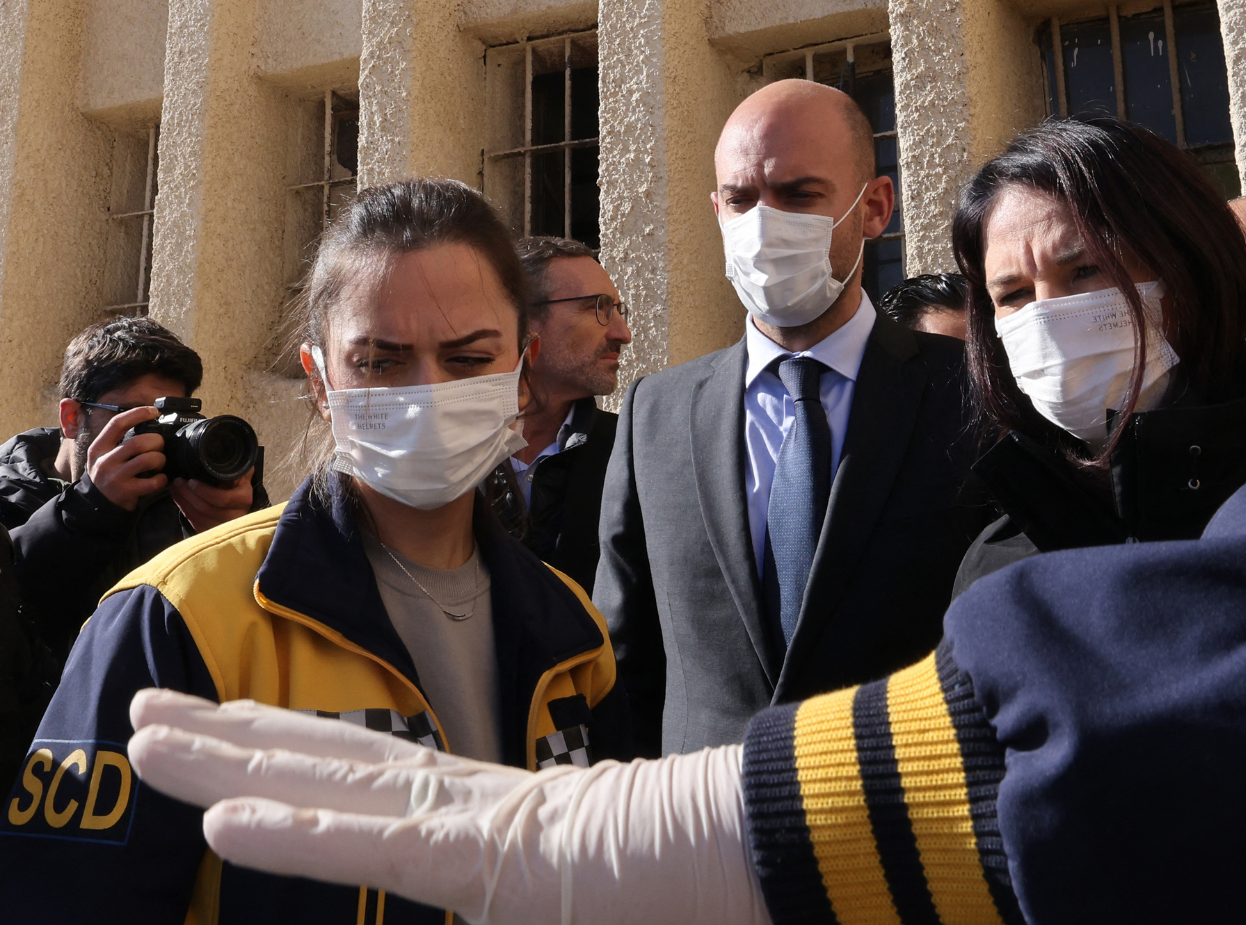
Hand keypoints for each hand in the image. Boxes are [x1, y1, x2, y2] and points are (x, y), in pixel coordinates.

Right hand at [85, 406, 166, 511]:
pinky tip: (159, 478)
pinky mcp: (126, 492)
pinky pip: (152, 482)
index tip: (154, 411)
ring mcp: (115, 478)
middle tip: (160, 446)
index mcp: (99, 447)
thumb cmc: (108, 473)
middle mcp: (104, 461)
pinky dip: (162, 479)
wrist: (96, 503)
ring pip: (147, 460)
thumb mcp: (104, 454)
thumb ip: (120, 440)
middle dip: (156, 441)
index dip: (138, 414)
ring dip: (160, 459)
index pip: (117, 424)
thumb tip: (148, 421)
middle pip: (137, 442)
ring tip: (159, 462)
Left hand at [128, 690, 768, 924]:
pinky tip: (222, 819)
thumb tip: (499, 869)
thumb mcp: (570, 886)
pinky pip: (375, 845)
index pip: (363, 771)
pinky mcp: (484, 854)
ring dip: (228, 763)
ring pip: (330, 784)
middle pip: (327, 759)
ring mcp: (468, 821)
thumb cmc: (681, 870)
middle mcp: (460, 802)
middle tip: (144, 708)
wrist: (753, 846)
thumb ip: (513, 872)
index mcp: (481, 812)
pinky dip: (296, 834)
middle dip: (227, 735)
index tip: (213, 729)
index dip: (283, 745)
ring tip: (147, 737)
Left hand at [171, 470, 255, 531]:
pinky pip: (194, 523)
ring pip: (197, 517)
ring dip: (182, 501)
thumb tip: (227, 452)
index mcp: (243, 499)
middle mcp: (235, 516)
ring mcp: (222, 526)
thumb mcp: (242, 474)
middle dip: (187, 494)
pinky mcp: (211, 531)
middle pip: (205, 508)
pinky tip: (179, 499)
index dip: (204, 491)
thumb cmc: (239, 485)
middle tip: (177, 482)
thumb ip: (237, 466)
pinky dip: (184, 510)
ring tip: (175, 488)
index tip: (191, 481)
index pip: (222, 499)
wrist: (240, 503)